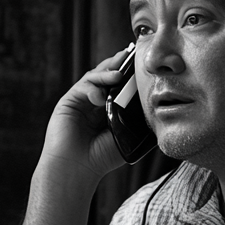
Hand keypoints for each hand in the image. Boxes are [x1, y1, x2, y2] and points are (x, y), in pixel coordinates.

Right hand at [38, 47, 131, 178]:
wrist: (76, 169)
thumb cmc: (101, 157)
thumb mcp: (126, 136)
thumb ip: (137, 120)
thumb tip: (156, 106)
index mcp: (109, 108)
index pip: (120, 85)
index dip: (129, 74)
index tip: (141, 64)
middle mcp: (94, 102)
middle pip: (107, 75)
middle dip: (118, 64)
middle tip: (130, 55)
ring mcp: (81, 100)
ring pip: (94, 77)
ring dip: (106, 73)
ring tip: (118, 74)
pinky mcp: (68, 102)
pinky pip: (82, 87)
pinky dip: (92, 87)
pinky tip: (100, 96)